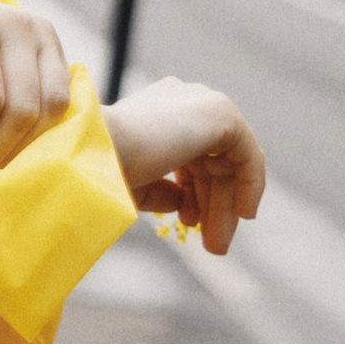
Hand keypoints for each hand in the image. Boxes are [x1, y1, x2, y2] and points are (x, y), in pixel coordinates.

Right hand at [102, 77, 266, 254]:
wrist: (94, 151)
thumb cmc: (101, 168)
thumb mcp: (135, 182)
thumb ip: (162, 191)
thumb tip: (181, 205)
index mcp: (158, 109)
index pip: (189, 153)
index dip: (192, 191)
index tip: (188, 223)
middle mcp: (184, 100)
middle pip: (212, 161)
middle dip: (211, 204)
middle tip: (212, 243)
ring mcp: (204, 103)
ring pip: (229, 162)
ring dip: (226, 204)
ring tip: (218, 243)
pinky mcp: (222, 114)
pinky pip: (249, 155)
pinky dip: (250, 186)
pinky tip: (243, 215)